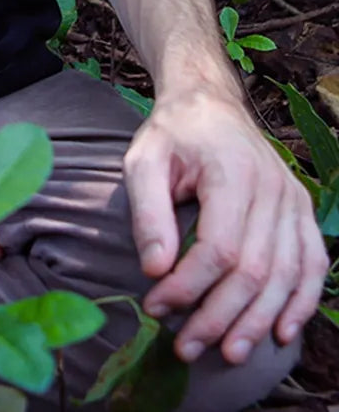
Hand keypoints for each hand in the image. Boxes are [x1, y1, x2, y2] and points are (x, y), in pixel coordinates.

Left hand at [123, 87, 328, 365]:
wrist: (209, 102)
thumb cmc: (172, 134)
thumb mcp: (144, 160)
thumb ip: (147, 212)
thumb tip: (154, 270)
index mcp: (232, 174)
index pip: (219, 248)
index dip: (189, 286)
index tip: (155, 306)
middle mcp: (272, 190)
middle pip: (254, 271)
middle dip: (219, 317)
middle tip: (185, 347)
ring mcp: (293, 201)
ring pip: (285, 276)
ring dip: (258, 322)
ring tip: (228, 353)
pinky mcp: (301, 210)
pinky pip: (312, 264)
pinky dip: (300, 302)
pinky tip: (281, 332)